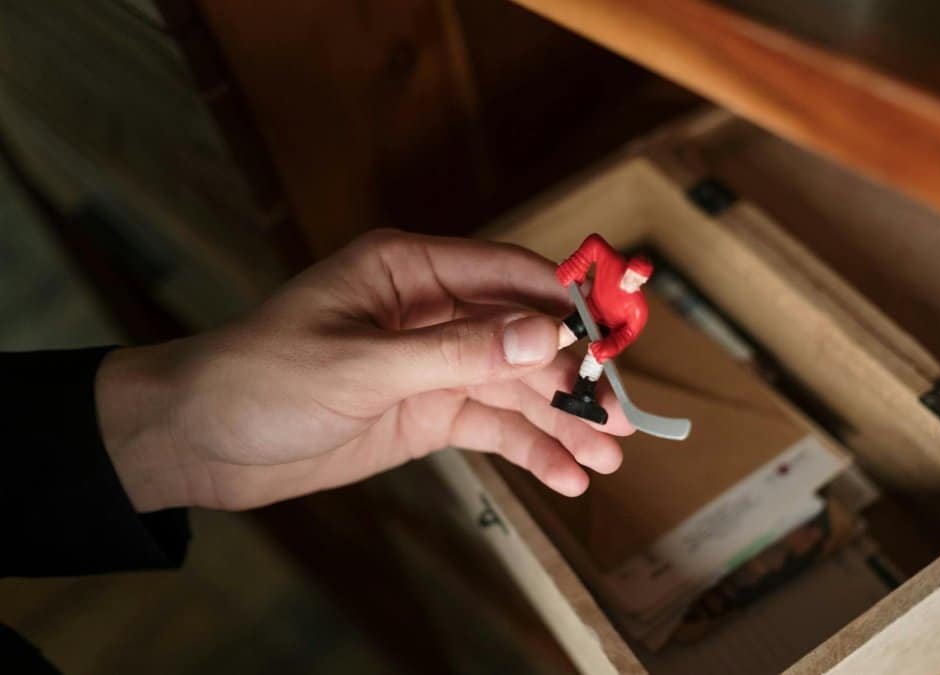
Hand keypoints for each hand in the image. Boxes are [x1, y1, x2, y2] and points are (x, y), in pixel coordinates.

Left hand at [96, 230, 630, 511]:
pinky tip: (565, 476)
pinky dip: (527, 450)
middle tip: (623, 417)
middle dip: (573, 378)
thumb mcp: (362, 366)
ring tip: (609, 458)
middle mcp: (430, 311)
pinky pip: (489, 427)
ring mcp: (430, 365)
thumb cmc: (259, 379)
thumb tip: (546, 336)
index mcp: (410, 271)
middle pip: (523, 338)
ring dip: (561, 421)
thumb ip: (458, 352)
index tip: (616, 337)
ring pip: (514, 388)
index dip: (567, 304)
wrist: (197, 442)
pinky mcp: (424, 413)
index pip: (508, 274)